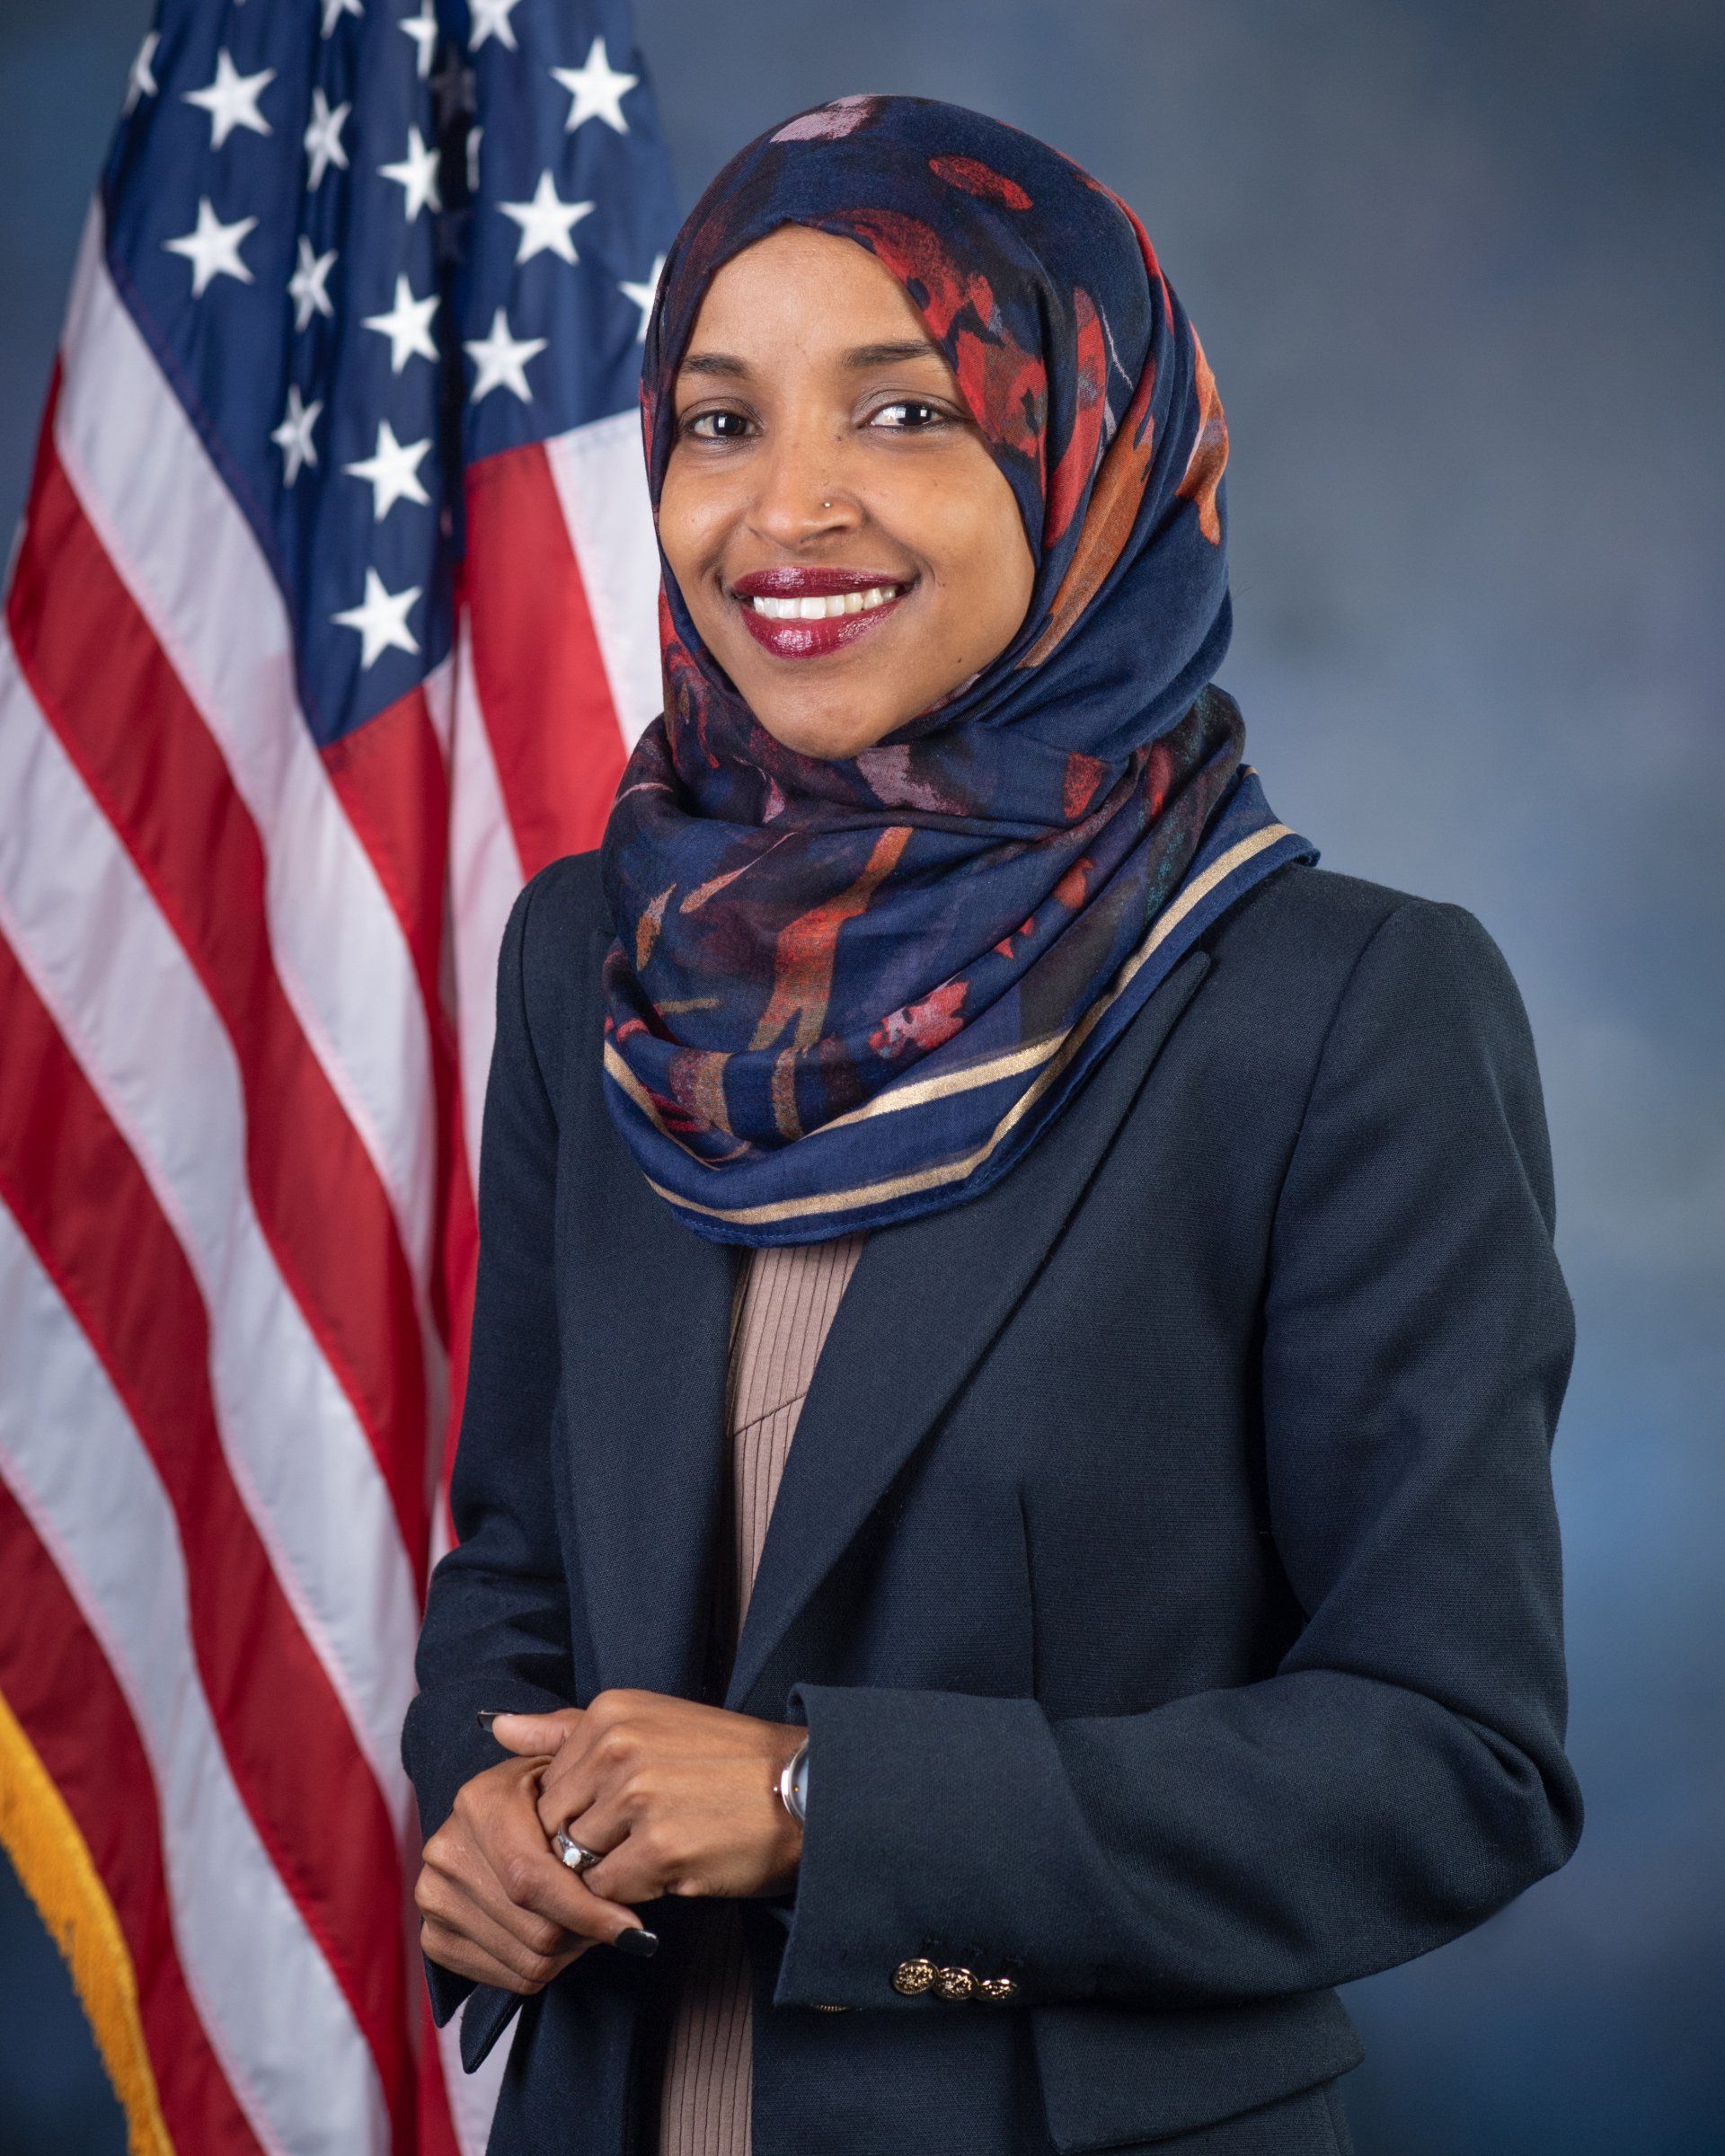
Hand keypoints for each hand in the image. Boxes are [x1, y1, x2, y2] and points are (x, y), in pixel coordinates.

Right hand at [415, 1750, 653, 1995]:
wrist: (510, 1825)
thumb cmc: (560, 1786)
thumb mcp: (571, 1755)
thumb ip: (561, 1736)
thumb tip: (504, 1726)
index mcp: (477, 1801)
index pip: (532, 1879)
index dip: (587, 1908)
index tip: (634, 1927)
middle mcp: (445, 1849)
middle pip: (535, 1926)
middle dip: (586, 1933)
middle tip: (618, 1924)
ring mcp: (434, 1896)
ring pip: (527, 1957)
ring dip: (571, 1951)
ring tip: (591, 1924)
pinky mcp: (435, 1937)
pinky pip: (507, 1977)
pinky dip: (545, 1967)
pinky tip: (562, 1937)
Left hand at [492, 1690, 805, 1906]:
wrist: (803, 1787)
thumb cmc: (725, 1759)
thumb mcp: (646, 1722)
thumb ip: (565, 1729)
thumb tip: (496, 1726)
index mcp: (609, 1713)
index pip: (548, 1786)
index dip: (578, 1813)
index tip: (619, 1815)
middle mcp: (617, 1748)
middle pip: (556, 1827)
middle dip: (586, 1846)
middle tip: (637, 1841)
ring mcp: (636, 1799)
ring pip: (577, 1863)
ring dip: (611, 1871)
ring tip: (660, 1849)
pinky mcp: (658, 1848)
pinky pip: (608, 1892)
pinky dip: (634, 1893)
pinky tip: (674, 1867)